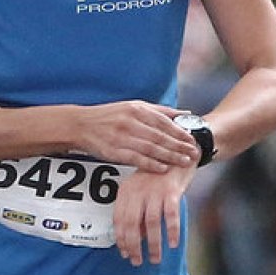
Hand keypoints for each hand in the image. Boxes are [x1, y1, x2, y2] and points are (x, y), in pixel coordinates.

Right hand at [76, 101, 198, 172]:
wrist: (81, 125)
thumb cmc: (110, 115)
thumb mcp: (134, 106)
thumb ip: (160, 111)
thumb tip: (185, 113)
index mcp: (137, 110)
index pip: (164, 122)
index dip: (180, 132)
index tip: (192, 140)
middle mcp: (130, 122)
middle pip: (160, 136)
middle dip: (179, 146)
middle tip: (193, 153)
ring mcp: (121, 137)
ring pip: (150, 148)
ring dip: (169, 156)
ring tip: (183, 162)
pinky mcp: (113, 151)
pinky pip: (135, 159)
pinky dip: (150, 164)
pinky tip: (163, 168)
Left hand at [113, 165, 194, 265]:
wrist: (179, 152)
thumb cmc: (159, 175)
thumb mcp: (142, 190)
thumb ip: (137, 211)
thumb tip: (137, 237)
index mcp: (126, 191)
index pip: (119, 220)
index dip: (121, 239)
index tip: (125, 253)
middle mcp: (137, 191)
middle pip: (132, 224)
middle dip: (134, 246)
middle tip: (138, 261)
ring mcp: (154, 191)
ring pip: (151, 223)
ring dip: (153, 244)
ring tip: (155, 258)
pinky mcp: (171, 191)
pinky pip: (170, 216)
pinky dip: (172, 231)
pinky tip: (173, 243)